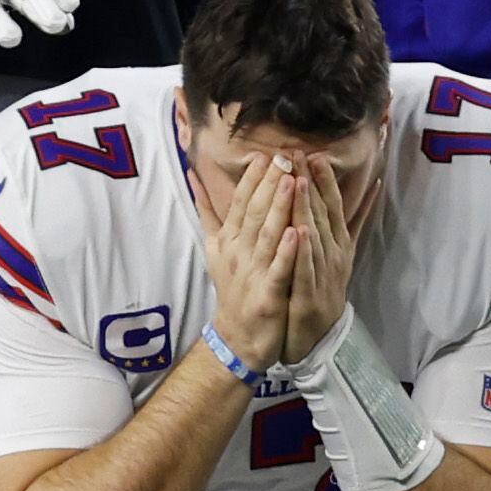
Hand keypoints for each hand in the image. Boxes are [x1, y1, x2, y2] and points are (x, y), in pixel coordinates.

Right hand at [198, 148, 299, 372]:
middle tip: (284, 157)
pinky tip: (297, 232)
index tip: (265, 154)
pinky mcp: (267, 296)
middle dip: (269, 184)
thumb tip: (192, 175)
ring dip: (279, 208)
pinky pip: (278, 270)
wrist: (238, 337)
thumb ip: (207, 211)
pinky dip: (286, 251)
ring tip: (291, 182)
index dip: (252, 178)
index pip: (240, 202)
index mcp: (229, 239)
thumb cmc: (233, 287)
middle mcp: (238, 253)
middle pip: (254, 213)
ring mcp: (252, 274)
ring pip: (267, 236)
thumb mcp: (214, 247)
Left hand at [283, 144, 362, 363]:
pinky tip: (297, 232)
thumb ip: (352, 220)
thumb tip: (373, 187)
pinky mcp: (310, 294)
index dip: (323, 178)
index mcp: (338, 242)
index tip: (312, 153)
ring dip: (309, 209)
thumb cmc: (322, 288)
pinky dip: (303, 250)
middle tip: (300, 154)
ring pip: (315, 236)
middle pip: (323, 213)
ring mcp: (324, 274)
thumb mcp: (338, 251)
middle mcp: (334, 254)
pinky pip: (305, 268)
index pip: (332, 204)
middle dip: (312, 182)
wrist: (317, 336)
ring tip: (300, 182)